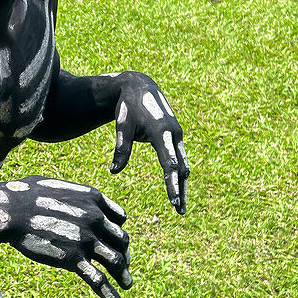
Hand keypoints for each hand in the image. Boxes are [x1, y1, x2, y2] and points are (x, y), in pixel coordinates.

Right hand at [0, 175, 130, 297]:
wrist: (10, 210)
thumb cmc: (25, 194)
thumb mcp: (56, 186)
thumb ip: (71, 194)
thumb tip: (66, 198)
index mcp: (93, 199)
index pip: (120, 219)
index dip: (118, 231)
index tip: (115, 242)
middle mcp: (96, 218)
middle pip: (122, 241)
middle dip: (124, 254)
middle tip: (123, 265)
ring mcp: (86, 239)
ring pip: (116, 261)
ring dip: (123, 275)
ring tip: (127, 285)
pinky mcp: (73, 259)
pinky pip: (98, 279)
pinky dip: (110, 293)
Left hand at [111, 73, 188, 213]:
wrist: (138, 86)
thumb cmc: (127, 107)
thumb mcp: (121, 126)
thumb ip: (121, 149)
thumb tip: (114, 172)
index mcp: (162, 132)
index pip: (170, 165)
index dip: (172, 184)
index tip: (174, 202)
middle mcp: (174, 133)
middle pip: (181, 167)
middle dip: (181, 189)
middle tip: (180, 211)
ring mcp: (176, 134)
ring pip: (183, 163)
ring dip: (182, 183)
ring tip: (180, 204)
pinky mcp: (174, 134)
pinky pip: (179, 156)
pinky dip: (179, 172)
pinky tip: (177, 185)